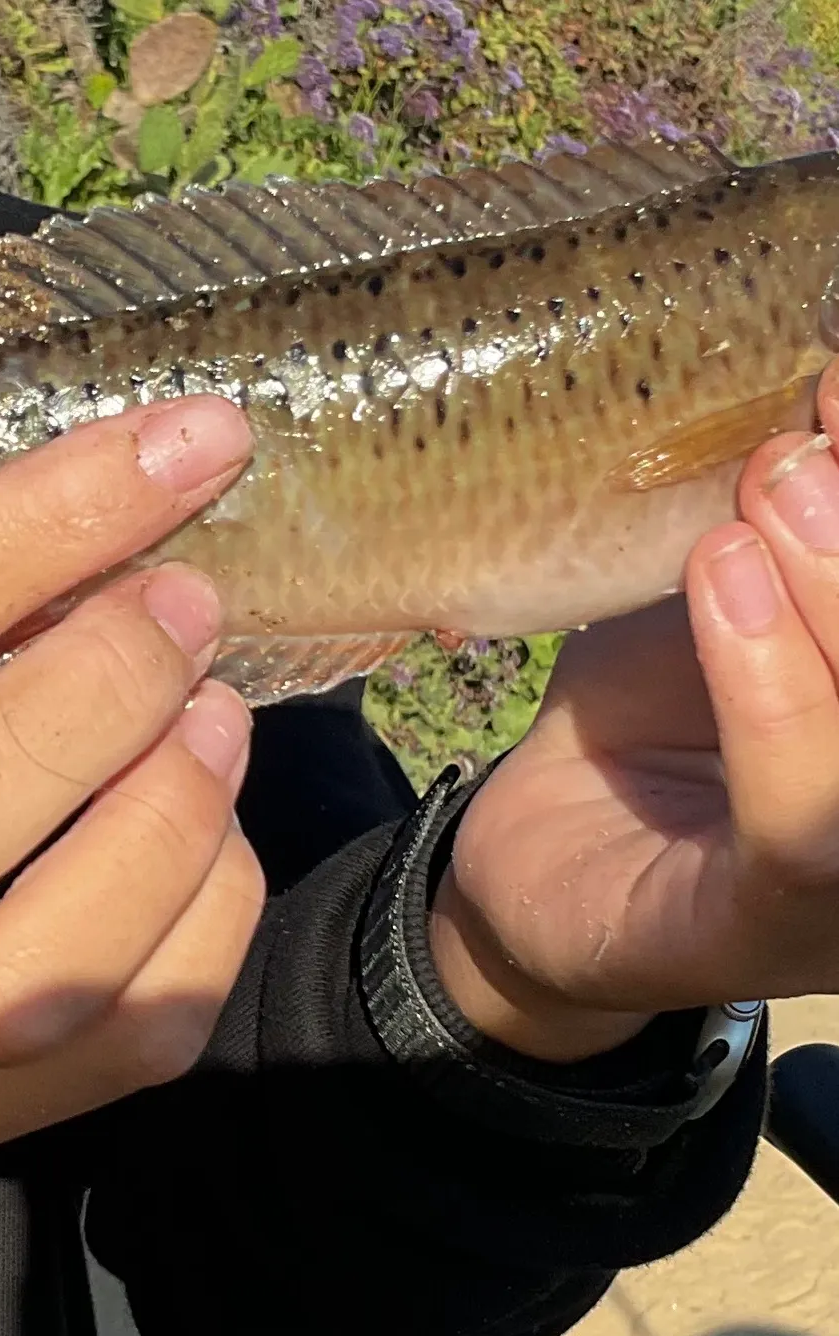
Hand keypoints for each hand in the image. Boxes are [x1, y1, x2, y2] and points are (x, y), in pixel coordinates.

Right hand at [0, 396, 264, 1161]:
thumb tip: (98, 542)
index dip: (54, 520)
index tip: (186, 448)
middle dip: (114, 690)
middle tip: (190, 613)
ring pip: (48, 968)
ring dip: (177, 824)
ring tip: (217, 726)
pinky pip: (120, 1053)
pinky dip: (206, 934)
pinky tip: (207, 853)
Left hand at [433, 361, 838, 1062]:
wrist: (530, 862)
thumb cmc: (644, 729)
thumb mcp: (713, 615)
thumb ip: (772, 546)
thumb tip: (821, 403)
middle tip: (808, 438)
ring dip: (837, 594)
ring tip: (770, 493)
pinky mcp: (767, 928)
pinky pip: (800, 817)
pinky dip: (771, 688)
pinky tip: (724, 583)